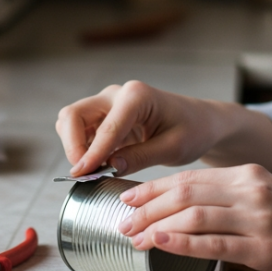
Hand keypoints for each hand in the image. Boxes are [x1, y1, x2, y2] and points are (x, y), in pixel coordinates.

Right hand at [56, 81, 218, 176]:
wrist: (200, 122)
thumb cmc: (193, 130)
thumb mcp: (173, 148)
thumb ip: (141, 157)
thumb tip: (109, 168)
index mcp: (136, 96)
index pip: (105, 128)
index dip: (91, 154)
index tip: (82, 176)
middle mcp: (117, 94)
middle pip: (73, 115)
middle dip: (73, 146)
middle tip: (84, 174)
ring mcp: (108, 103)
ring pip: (71, 121)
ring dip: (74, 146)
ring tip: (93, 170)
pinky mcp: (104, 115)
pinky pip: (80, 129)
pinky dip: (82, 147)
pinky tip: (99, 164)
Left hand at [117, 164, 271, 270]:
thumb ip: (239, 198)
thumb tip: (199, 210)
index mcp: (252, 175)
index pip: (191, 176)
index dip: (155, 187)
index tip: (130, 196)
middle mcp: (252, 190)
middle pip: (184, 192)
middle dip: (146, 205)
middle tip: (122, 219)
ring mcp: (258, 219)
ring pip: (193, 216)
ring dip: (156, 226)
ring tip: (134, 237)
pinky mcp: (266, 249)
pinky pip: (214, 245)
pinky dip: (181, 244)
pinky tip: (161, 246)